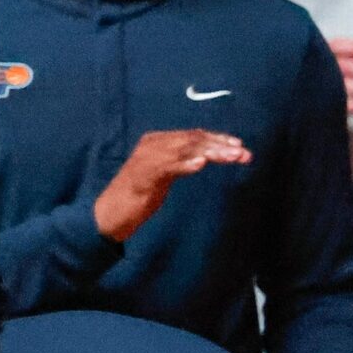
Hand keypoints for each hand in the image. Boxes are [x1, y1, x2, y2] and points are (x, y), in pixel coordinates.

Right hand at [91, 129, 249, 242]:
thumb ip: (178, 163)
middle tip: (244, 154)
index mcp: (156, 142)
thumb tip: (202, 158)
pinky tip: (200, 164)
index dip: (217, 140)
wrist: (107, 216)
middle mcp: (152, 145)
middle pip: (192, 140)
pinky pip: (167, 167)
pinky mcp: (142, 177)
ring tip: (233, 157)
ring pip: (185, 150)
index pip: (193, 136)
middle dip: (221, 146)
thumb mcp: (162, 176)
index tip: (239, 147)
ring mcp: (147, 160)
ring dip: (212, 153)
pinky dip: (184, 164)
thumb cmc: (135, 198)